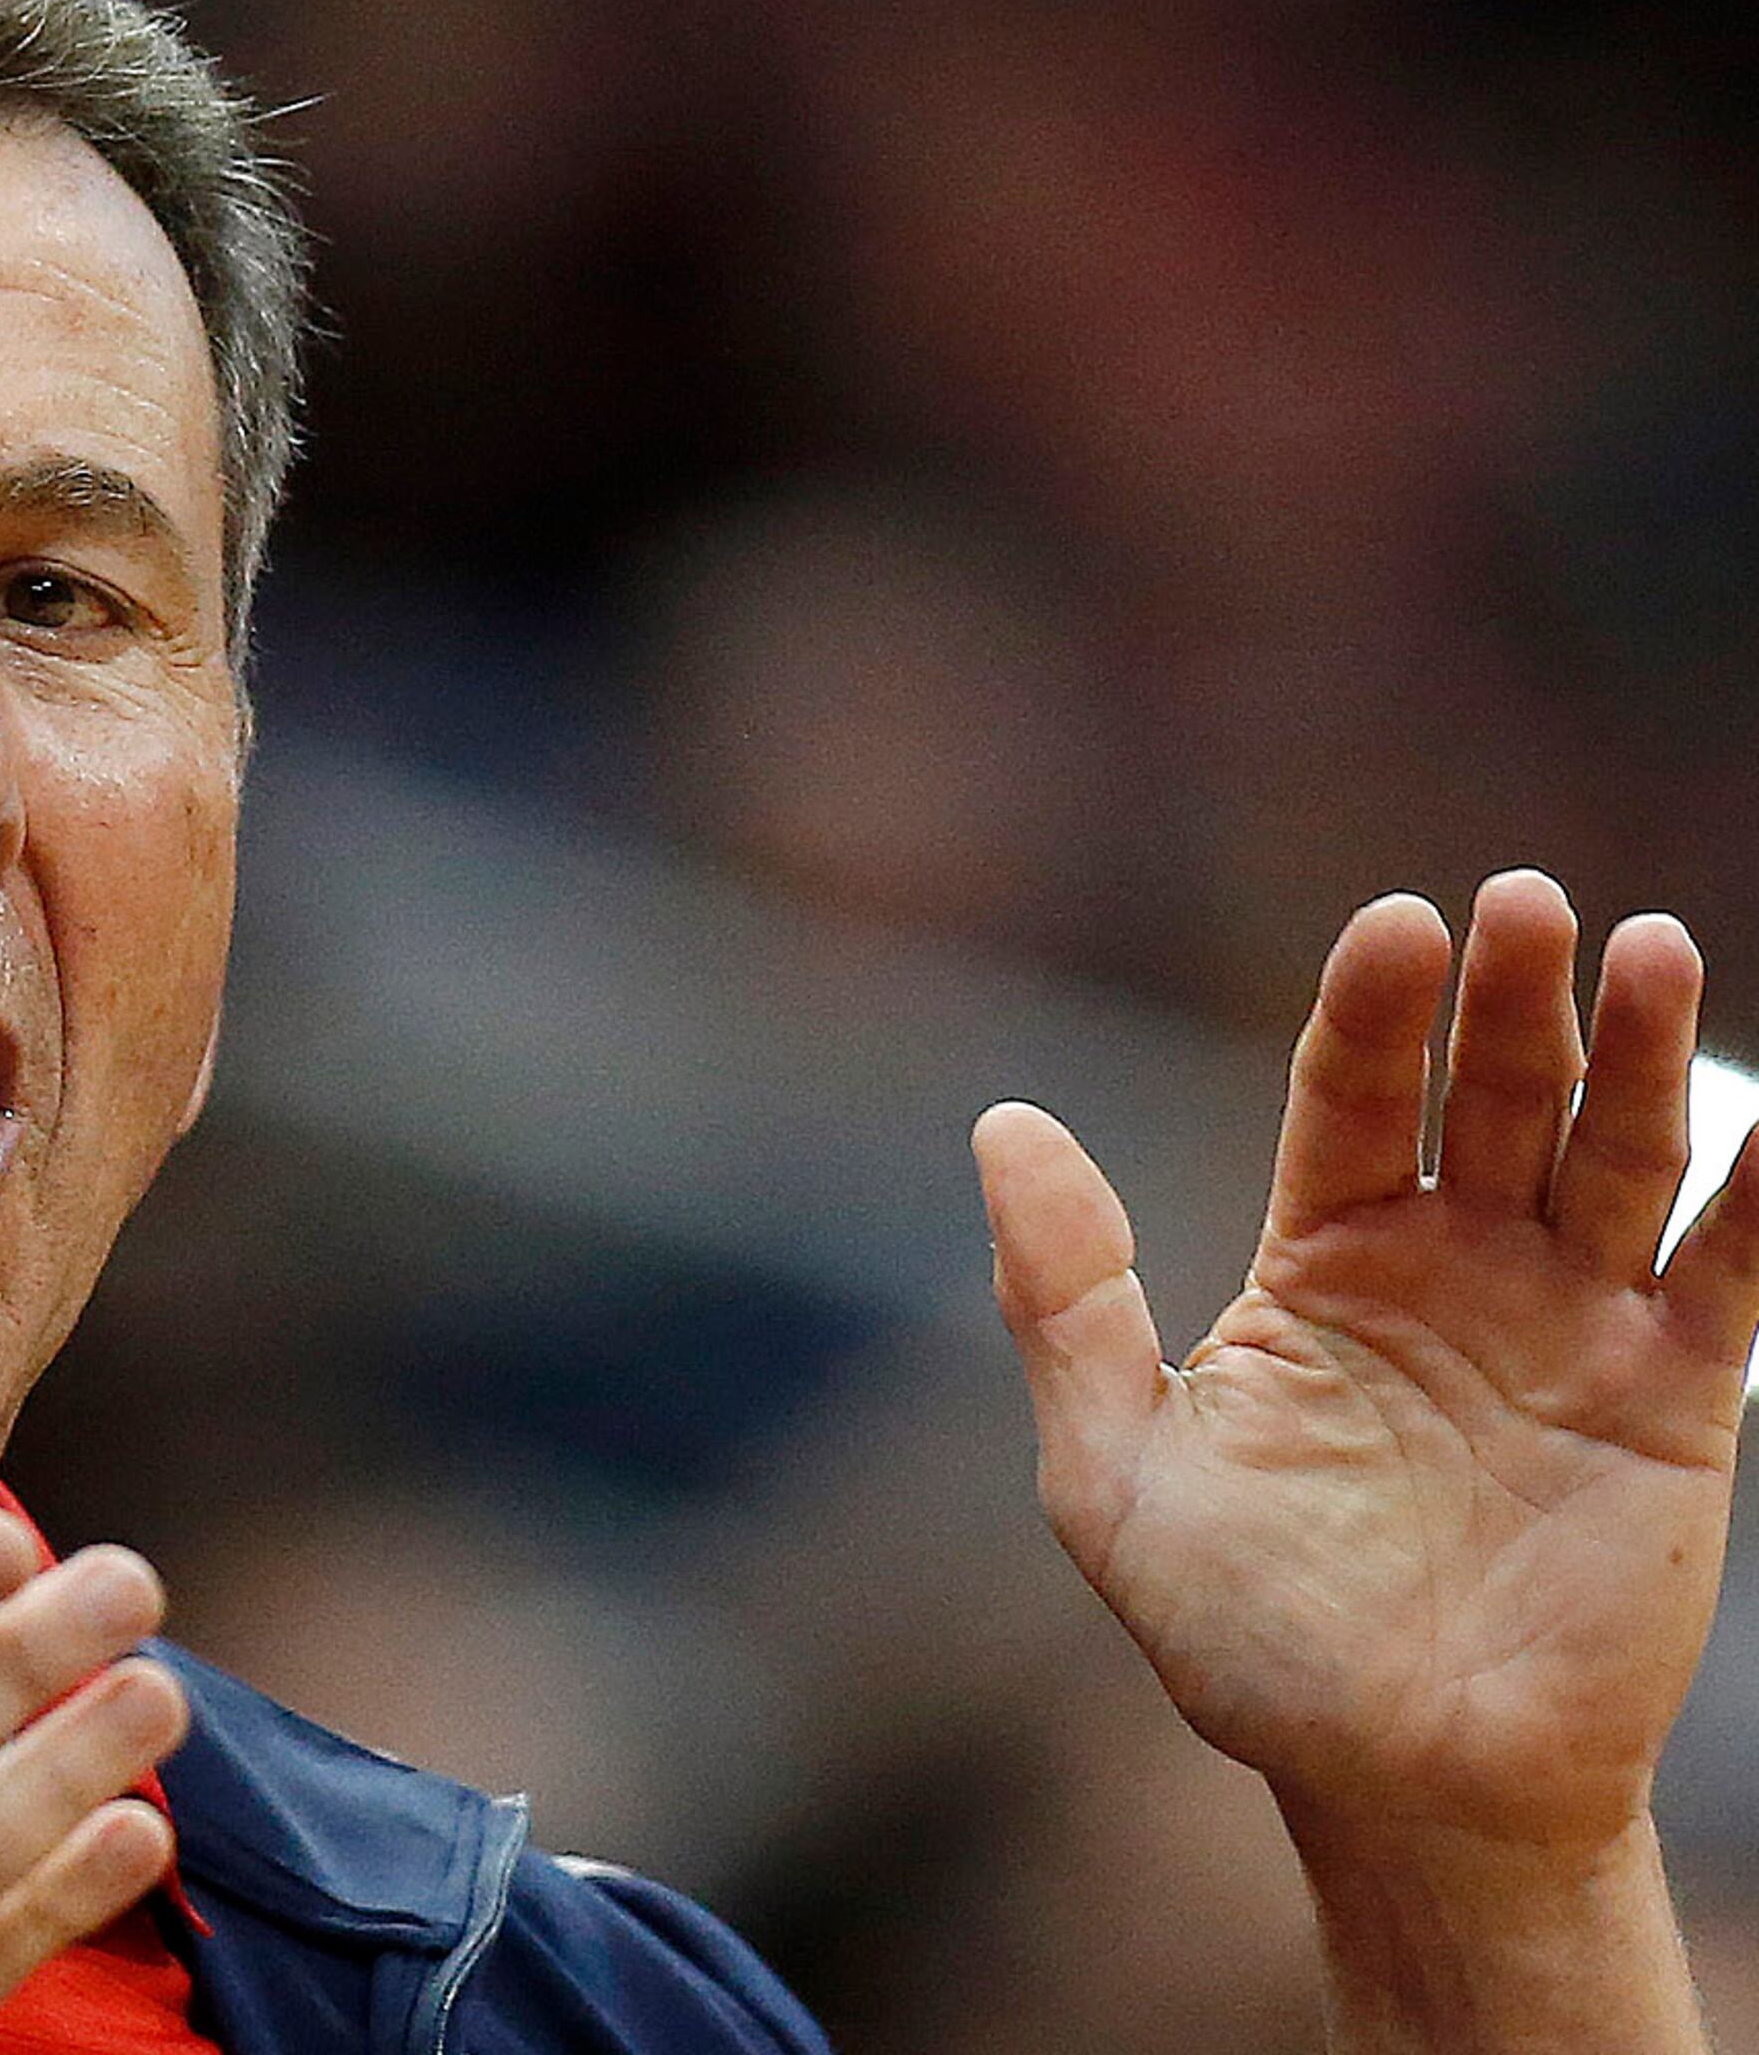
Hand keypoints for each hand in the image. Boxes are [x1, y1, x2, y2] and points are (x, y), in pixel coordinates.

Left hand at [977, 872, 1758, 2050]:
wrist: (1401, 1785)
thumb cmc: (1246, 1641)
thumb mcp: (1115, 1477)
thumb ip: (1063, 1301)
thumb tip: (1003, 1120)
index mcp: (1322, 1265)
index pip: (1348, 1099)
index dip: (1372, 1012)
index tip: (1395, 923)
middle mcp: (1453, 1268)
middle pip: (1489, 1095)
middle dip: (1508, 998)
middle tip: (1519, 904)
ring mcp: (1572, 1322)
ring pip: (1616, 1152)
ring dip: (1641, 1048)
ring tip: (1650, 947)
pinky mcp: (1678, 1395)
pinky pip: (1732, 1270)